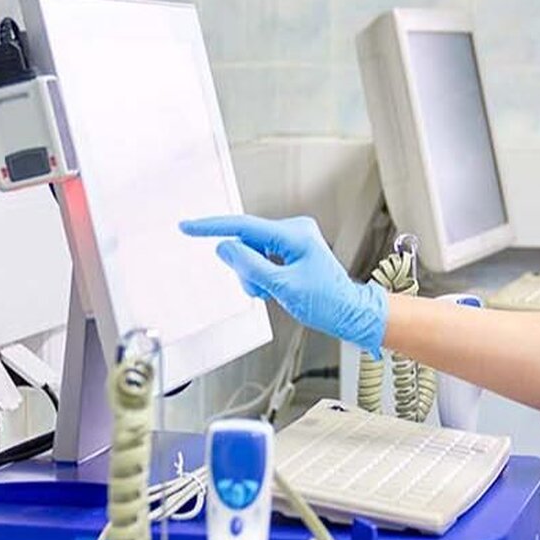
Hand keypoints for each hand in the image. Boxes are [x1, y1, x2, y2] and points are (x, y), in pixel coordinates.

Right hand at [179, 215, 387, 354]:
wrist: (350, 313)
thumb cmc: (326, 302)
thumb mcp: (282, 287)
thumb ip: (250, 266)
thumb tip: (225, 247)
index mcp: (295, 234)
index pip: (244, 227)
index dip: (213, 227)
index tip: (189, 226)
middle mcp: (296, 230)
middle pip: (248, 243)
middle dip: (247, 269)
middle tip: (262, 291)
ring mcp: (296, 238)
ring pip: (254, 253)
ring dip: (255, 275)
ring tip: (273, 292)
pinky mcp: (294, 248)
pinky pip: (264, 257)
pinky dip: (263, 275)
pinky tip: (278, 288)